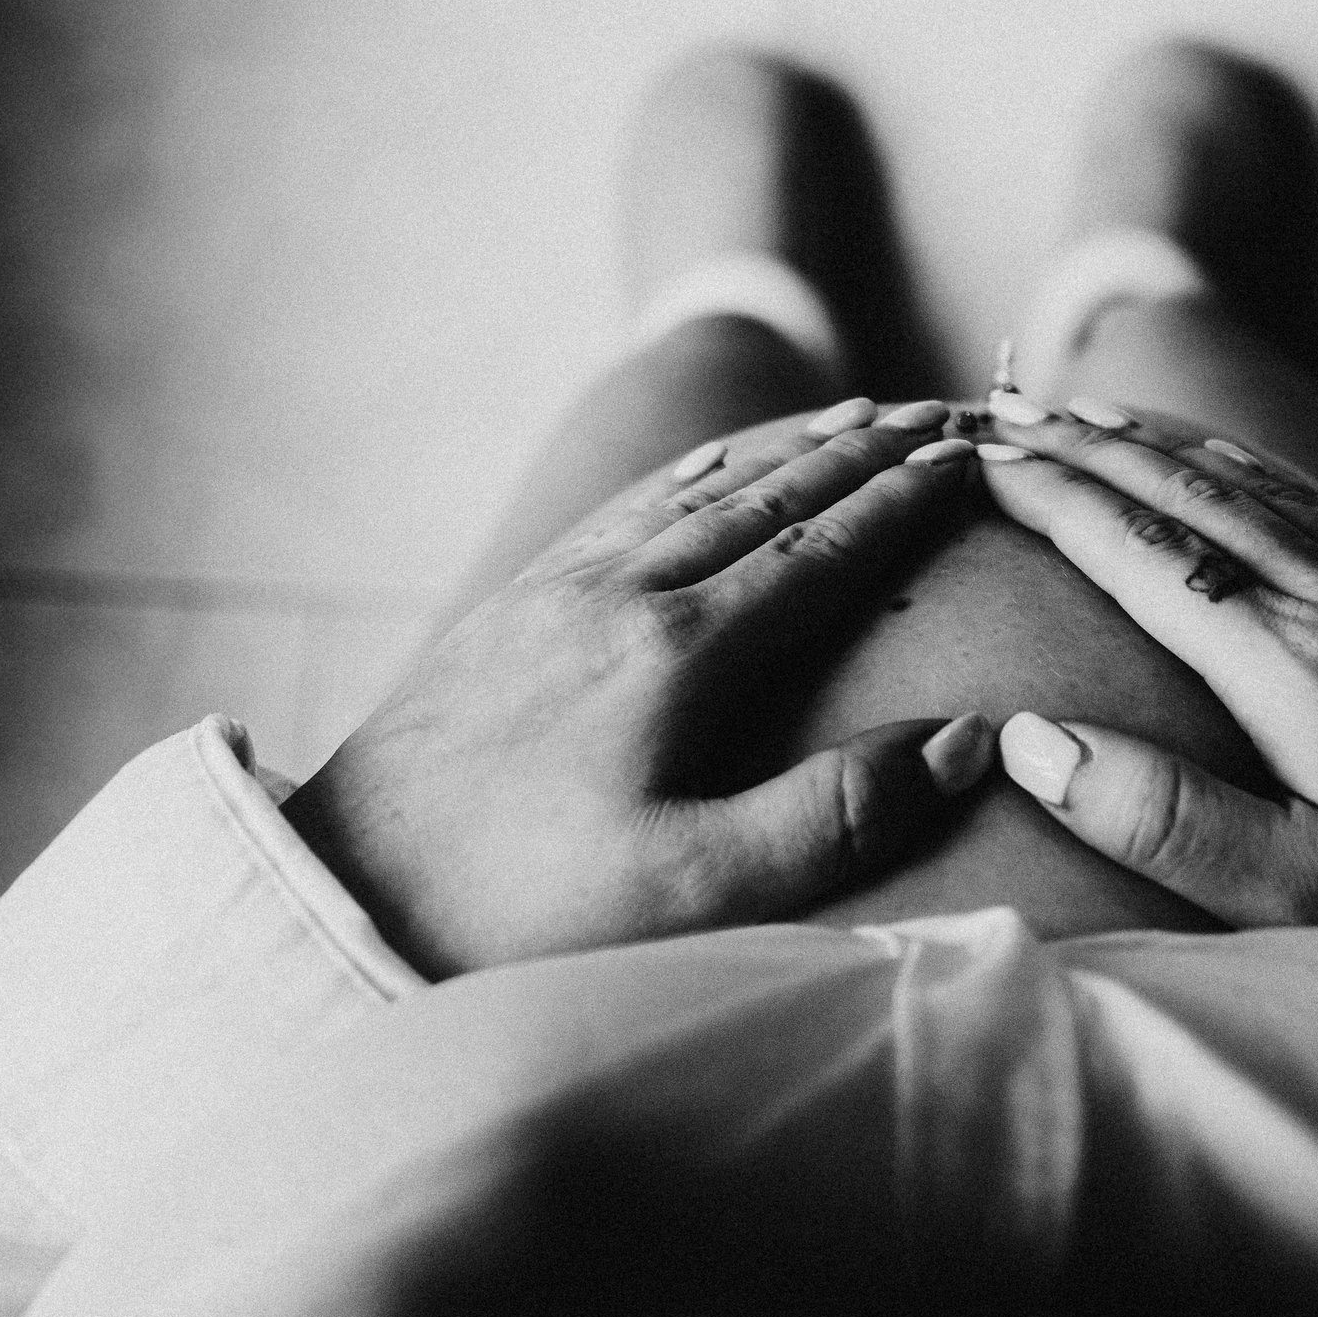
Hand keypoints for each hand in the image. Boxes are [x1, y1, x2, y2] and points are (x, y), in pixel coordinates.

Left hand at [283, 408, 995, 978]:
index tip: (973, 455)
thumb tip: (966, 738)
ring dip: (787, 445)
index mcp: (678, 653)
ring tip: (856, 414)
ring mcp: (557, 591)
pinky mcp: (511, 608)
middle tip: (942, 408)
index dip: (905, 500)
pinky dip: (695, 470)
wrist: (344, 892)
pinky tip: (711, 464)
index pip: (824, 551)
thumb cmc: (521, 908)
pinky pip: (625, 507)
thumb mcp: (695, 888)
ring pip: (696, 486)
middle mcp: (620, 594)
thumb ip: (835, 814)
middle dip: (864, 448)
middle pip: (768, 495)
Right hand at [976, 409, 1317, 1050]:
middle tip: (995, 407)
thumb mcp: (1294, 892)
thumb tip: (1030, 737)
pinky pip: (1313, 501)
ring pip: (1250, 483)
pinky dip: (1239, 464)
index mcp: (1290, 663)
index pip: (1140, 551)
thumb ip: (1157, 817)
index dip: (1050, 497)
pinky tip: (1216, 462)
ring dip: (1152, 439)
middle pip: (1185, 492)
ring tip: (1076, 410)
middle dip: (1081, 442)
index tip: (975, 457)